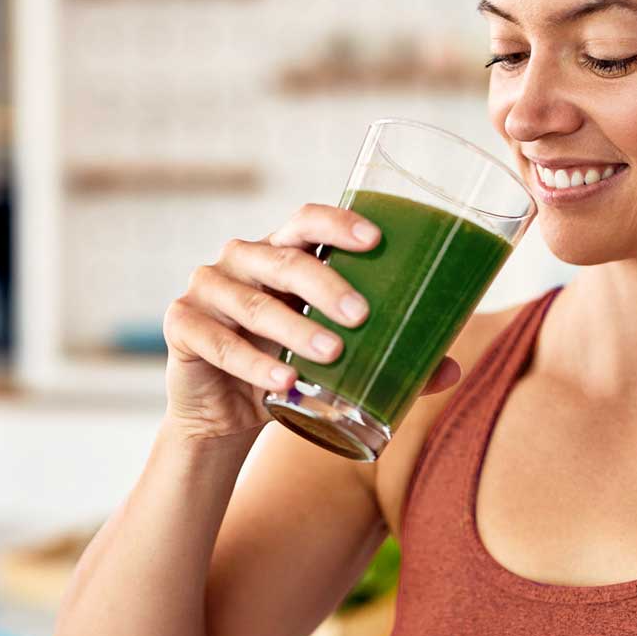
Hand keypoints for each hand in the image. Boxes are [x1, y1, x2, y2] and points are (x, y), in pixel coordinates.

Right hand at [161, 203, 461, 442]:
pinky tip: (282, 383)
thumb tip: (453, 368)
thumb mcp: (338, 361)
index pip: (308, 220)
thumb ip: (391, 359)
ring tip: (331, 354)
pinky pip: (218, 342)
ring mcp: (208, 289)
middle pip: (285, 260)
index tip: (376, 240)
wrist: (226, 415)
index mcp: (283, 253)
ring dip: (293, 329)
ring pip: (253, 303)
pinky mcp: (183, 326)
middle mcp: (243, 260)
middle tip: (361, 315)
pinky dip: (253, 364)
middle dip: (326, 284)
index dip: (338, 223)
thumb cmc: (291, 369)